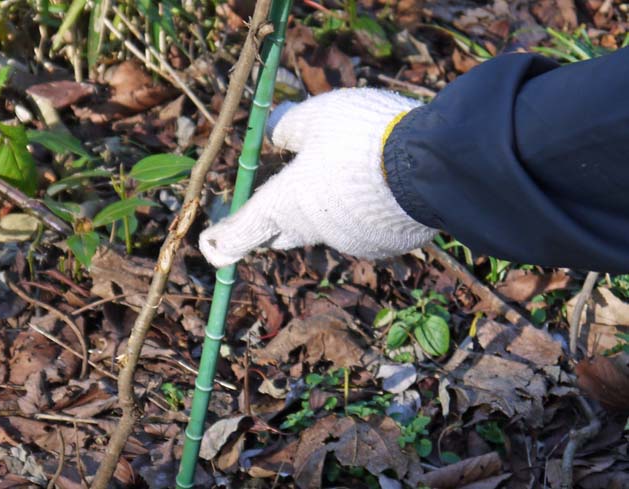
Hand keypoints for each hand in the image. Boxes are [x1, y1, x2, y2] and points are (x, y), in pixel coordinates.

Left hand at [199, 88, 436, 267]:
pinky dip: (360, 216)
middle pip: (279, 233)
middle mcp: (312, 231)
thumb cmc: (361, 137)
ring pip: (324, 230)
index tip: (210, 243)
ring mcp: (349, 243)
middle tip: (279, 198)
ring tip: (348, 175)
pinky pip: (361, 232)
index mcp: (284, 204)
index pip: (238, 234)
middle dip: (273, 220)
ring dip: (326, 210)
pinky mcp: (381, 246)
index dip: (220, 241)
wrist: (429, 166)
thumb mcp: (316, 116)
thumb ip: (288, 126)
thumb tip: (275, 131)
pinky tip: (379, 190)